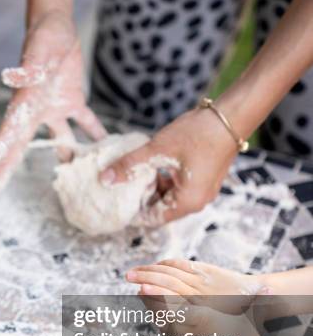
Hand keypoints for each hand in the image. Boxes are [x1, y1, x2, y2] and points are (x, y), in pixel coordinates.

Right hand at [0, 10, 105, 196]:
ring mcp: (53, 109)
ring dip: (64, 161)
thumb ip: (30, 66)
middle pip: (20, 146)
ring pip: (57, 142)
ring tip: (70, 185)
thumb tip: (14, 76)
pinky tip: (105, 151)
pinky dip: (95, 136)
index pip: (8, 132)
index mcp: (24, 102)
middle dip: (6, 170)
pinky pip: (84, 124)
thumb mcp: (38, 51)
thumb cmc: (44, 36)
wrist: (56, 26)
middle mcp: (35, 112)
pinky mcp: (72, 101)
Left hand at [100, 108, 236, 224]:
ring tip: (133, 173)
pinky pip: (178, 188)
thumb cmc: (198, 133)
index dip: (132, 212)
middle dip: (140, 199)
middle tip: (120, 186)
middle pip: (161, 210)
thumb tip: (105, 179)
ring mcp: (202, 192)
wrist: (230, 116)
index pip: (153, 218)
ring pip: (169, 198)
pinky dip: (163, 180)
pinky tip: (151, 165)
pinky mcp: (203, 180)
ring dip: (151, 188)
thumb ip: (130, 166)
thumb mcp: (158, 149)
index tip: (114, 202)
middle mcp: (197, 202)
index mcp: (187, 202)